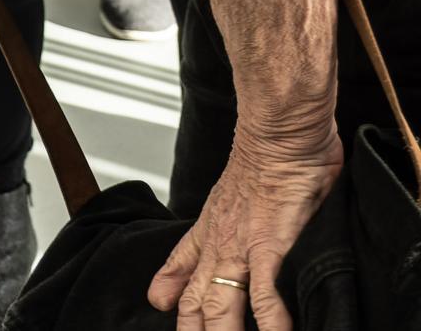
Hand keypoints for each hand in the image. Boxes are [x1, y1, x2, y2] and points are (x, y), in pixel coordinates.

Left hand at [148, 122, 343, 330]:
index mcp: (210, 232)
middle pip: (198, 302)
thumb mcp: (225, 203)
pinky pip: (265, 294)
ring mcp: (241, 248)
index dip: (175, 304)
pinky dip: (269, 321)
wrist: (279, 134)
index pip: (183, 276)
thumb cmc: (265, 162)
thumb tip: (175, 278)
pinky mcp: (269, 246)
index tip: (166, 317)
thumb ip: (201, 242)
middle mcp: (219, 245)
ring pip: (221, 305)